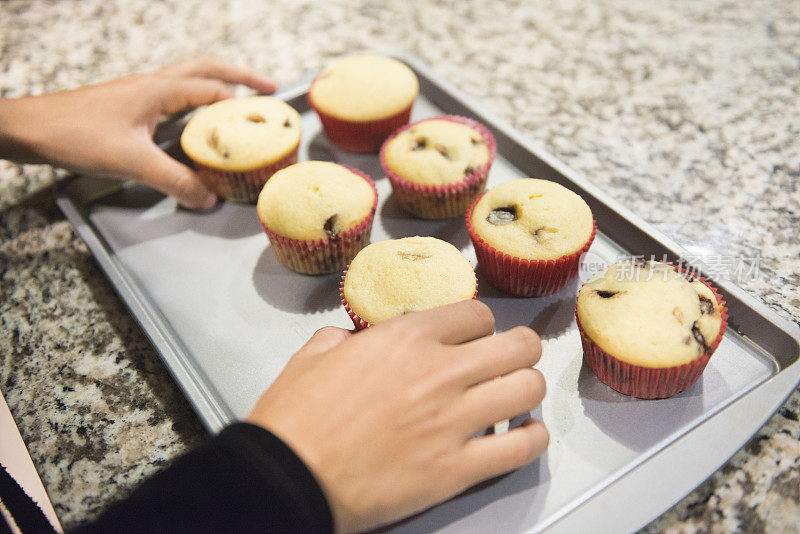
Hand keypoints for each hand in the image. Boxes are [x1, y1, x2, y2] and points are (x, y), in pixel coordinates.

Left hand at [0, 57, 276, 208]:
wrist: (32, 129)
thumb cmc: (76, 135)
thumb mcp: (133, 162)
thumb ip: (175, 181)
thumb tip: (208, 198)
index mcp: (159, 90)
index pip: (214, 90)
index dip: (243, 105)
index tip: (268, 118)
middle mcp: (154, 85)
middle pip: (207, 69)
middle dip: (241, 76)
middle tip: (268, 88)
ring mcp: (142, 93)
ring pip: (191, 79)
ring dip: (219, 85)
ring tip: (242, 101)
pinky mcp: (131, 105)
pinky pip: (175, 96)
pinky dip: (197, 102)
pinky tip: (199, 124)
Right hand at [247, 300, 548, 532]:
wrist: (288, 477)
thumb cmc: (295, 422)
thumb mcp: (312, 356)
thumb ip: (342, 339)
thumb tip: (351, 341)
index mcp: (405, 339)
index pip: (476, 315)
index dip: (480, 325)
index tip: (477, 336)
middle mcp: (439, 372)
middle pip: (517, 346)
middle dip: (519, 349)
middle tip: (511, 359)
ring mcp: (453, 421)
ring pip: (528, 389)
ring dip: (527, 388)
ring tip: (516, 395)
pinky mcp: (457, 470)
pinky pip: (520, 448)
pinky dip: (531, 438)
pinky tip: (524, 434)